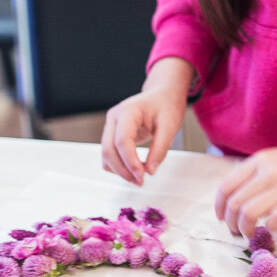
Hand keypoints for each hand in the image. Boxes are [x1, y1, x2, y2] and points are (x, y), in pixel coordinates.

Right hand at [101, 57, 193, 185]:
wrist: (162, 94)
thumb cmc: (166, 105)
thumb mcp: (170, 125)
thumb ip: (160, 149)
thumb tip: (150, 171)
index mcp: (127, 111)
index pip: (122, 141)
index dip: (130, 162)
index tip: (142, 176)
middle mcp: (114, 117)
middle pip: (109, 150)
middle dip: (123, 170)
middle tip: (141, 181)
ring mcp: (111, 125)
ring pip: (106, 154)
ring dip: (120, 169)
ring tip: (139, 177)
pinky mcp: (112, 133)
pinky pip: (109, 154)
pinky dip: (119, 165)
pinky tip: (134, 168)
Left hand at [214, 134, 276, 237]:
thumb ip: (260, 173)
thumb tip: (242, 196)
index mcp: (260, 160)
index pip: (226, 186)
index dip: (219, 206)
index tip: (222, 218)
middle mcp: (267, 172)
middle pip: (234, 204)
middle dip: (231, 224)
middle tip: (237, 233)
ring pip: (249, 214)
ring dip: (245, 230)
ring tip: (251, 236)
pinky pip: (275, 220)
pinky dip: (270, 229)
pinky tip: (275, 229)